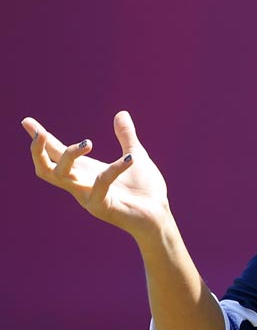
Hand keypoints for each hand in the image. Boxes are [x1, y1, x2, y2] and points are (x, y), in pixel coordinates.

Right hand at [22, 111, 170, 238]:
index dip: (41, 139)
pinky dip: (113, 170)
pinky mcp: (102, 207)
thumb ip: (126, 137)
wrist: (159, 216)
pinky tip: (129, 159)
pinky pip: (99, 185)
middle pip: (46, 169)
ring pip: (61, 177)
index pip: (56, 154)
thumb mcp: (135, 156)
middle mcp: (81, 184)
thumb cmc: (145, 190)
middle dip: (38, 151)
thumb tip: (121, 113)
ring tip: (88, 142)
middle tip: (41, 133)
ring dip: (70, 156)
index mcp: (86, 171)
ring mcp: (88, 197)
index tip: (26, 121)